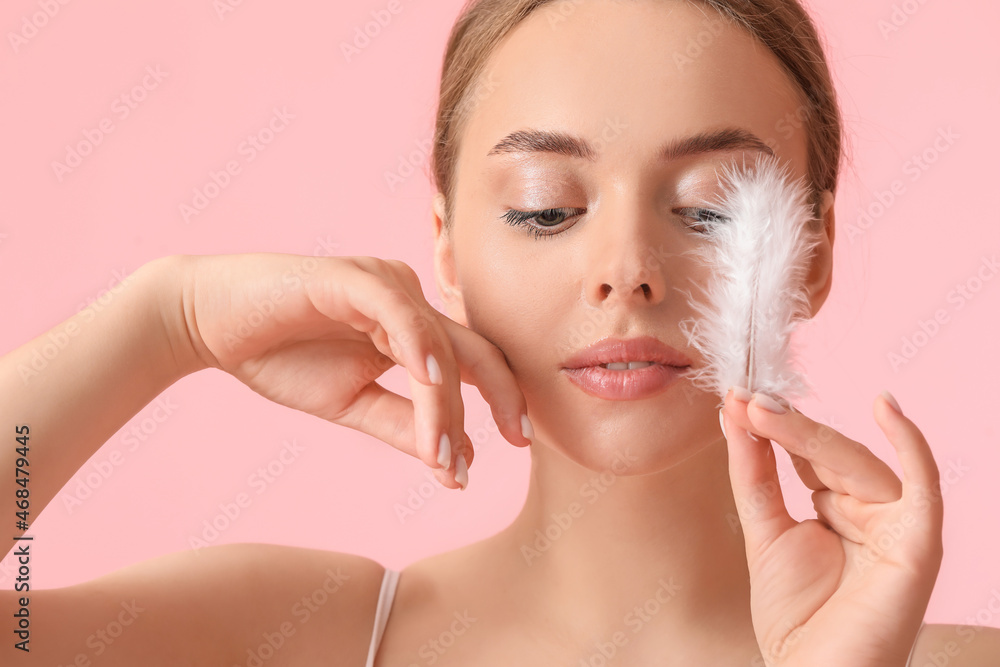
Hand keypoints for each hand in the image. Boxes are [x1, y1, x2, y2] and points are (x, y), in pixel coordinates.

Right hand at [170, 253, 530, 489]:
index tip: (512, 446)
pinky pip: (399, 313)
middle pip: (471, 350)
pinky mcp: (352, 278)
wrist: (208, 324)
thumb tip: (457, 462)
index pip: (470, 364)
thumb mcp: (351, 405)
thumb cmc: (280, 357)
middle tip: (518, 440)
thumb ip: (403, 425)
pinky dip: (418, 349)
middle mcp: (408, 300)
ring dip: (444, 406)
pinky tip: (431, 386)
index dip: (498, 401)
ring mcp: (383, 284)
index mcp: (411, 327)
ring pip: (436, 346)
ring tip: (444, 457)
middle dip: (500, 396)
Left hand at [720, 388, 942, 666]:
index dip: (776, 425)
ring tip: (763, 412)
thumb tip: (735, 413)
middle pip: (833, 455)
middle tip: (746, 400)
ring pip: (859, 464)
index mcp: (838, 508)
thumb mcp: (764, 532)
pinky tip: (885, 407)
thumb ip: (753, 474)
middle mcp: (871, 512)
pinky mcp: (917, 545)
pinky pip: (924, 488)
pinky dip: (911, 444)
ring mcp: (896, 526)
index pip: (809, 454)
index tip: (737, 397)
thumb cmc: (796, 618)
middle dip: (787, 426)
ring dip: (809, 435)